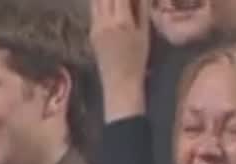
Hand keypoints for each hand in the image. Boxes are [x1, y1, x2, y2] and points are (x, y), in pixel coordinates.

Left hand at [91, 0, 150, 119]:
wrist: (119, 83)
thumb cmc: (138, 59)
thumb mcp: (145, 32)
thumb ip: (142, 8)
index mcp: (122, 21)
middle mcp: (105, 22)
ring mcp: (95, 28)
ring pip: (95, 1)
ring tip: (115, 1)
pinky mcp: (90, 33)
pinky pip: (94, 11)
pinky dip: (100, 2)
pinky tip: (108, 3)